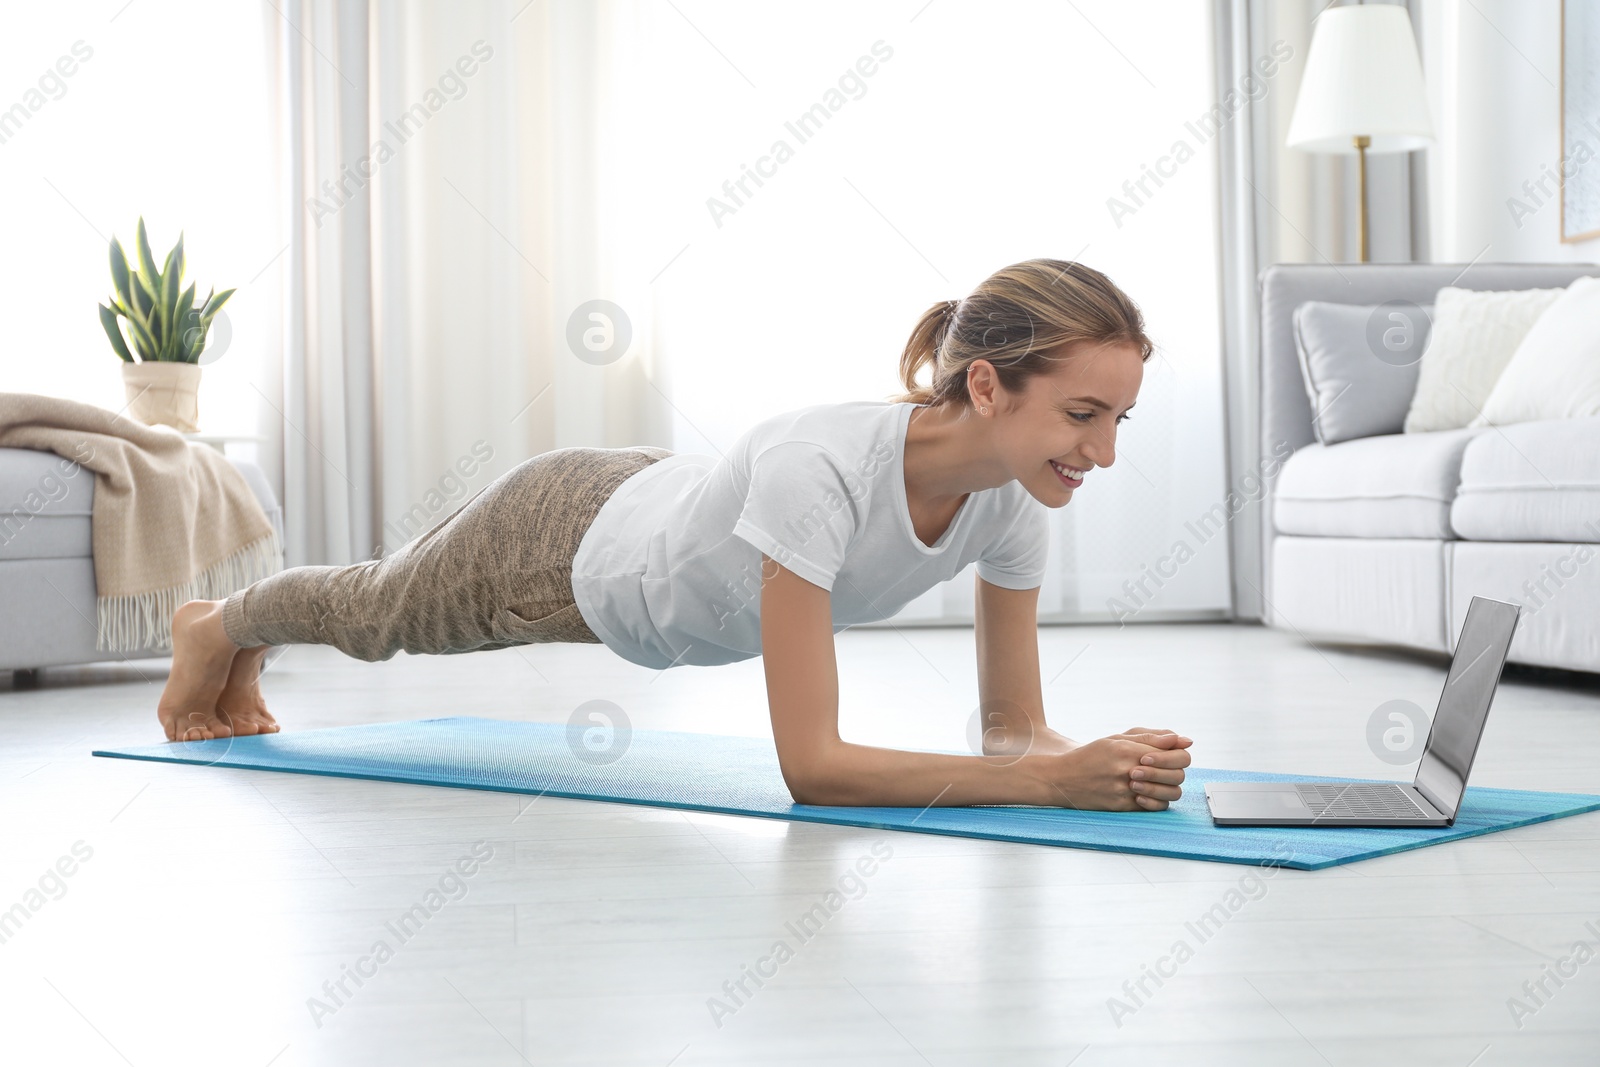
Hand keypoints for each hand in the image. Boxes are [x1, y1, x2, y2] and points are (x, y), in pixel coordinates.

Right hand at [1030, 730, 1190, 810]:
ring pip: (1169, 794)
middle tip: (1162, 768)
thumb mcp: (1118, 738)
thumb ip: (1151, 737)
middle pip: (1177, 775)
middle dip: (1175, 771)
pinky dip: (1155, 801)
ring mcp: (1126, 791)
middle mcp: (1128, 771)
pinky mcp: (1123, 807)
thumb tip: (1184, 740)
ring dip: (1167, 787)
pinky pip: (1154, 808)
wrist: (1063, 778)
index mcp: (1129, 750)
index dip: (1180, 755)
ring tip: (1154, 781)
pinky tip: (1144, 793)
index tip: (1172, 753)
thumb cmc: (1091, 756)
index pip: (1176, 754)